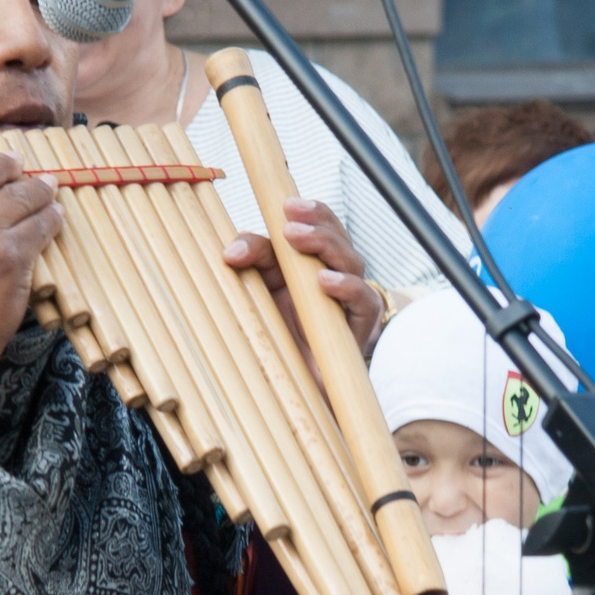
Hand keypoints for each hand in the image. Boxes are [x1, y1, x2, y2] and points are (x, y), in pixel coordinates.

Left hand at [223, 199, 384, 357]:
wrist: (291, 388)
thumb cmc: (277, 335)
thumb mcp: (258, 289)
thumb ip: (251, 260)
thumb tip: (232, 250)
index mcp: (312, 262)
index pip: (321, 225)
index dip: (310, 211)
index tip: (286, 205)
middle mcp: (336, 276)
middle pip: (339, 238)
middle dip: (317, 223)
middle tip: (289, 221)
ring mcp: (350, 301)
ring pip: (352, 262)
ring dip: (326, 246)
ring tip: (298, 240)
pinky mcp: (360, 328)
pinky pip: (363, 300)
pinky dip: (346, 287)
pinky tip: (324, 281)